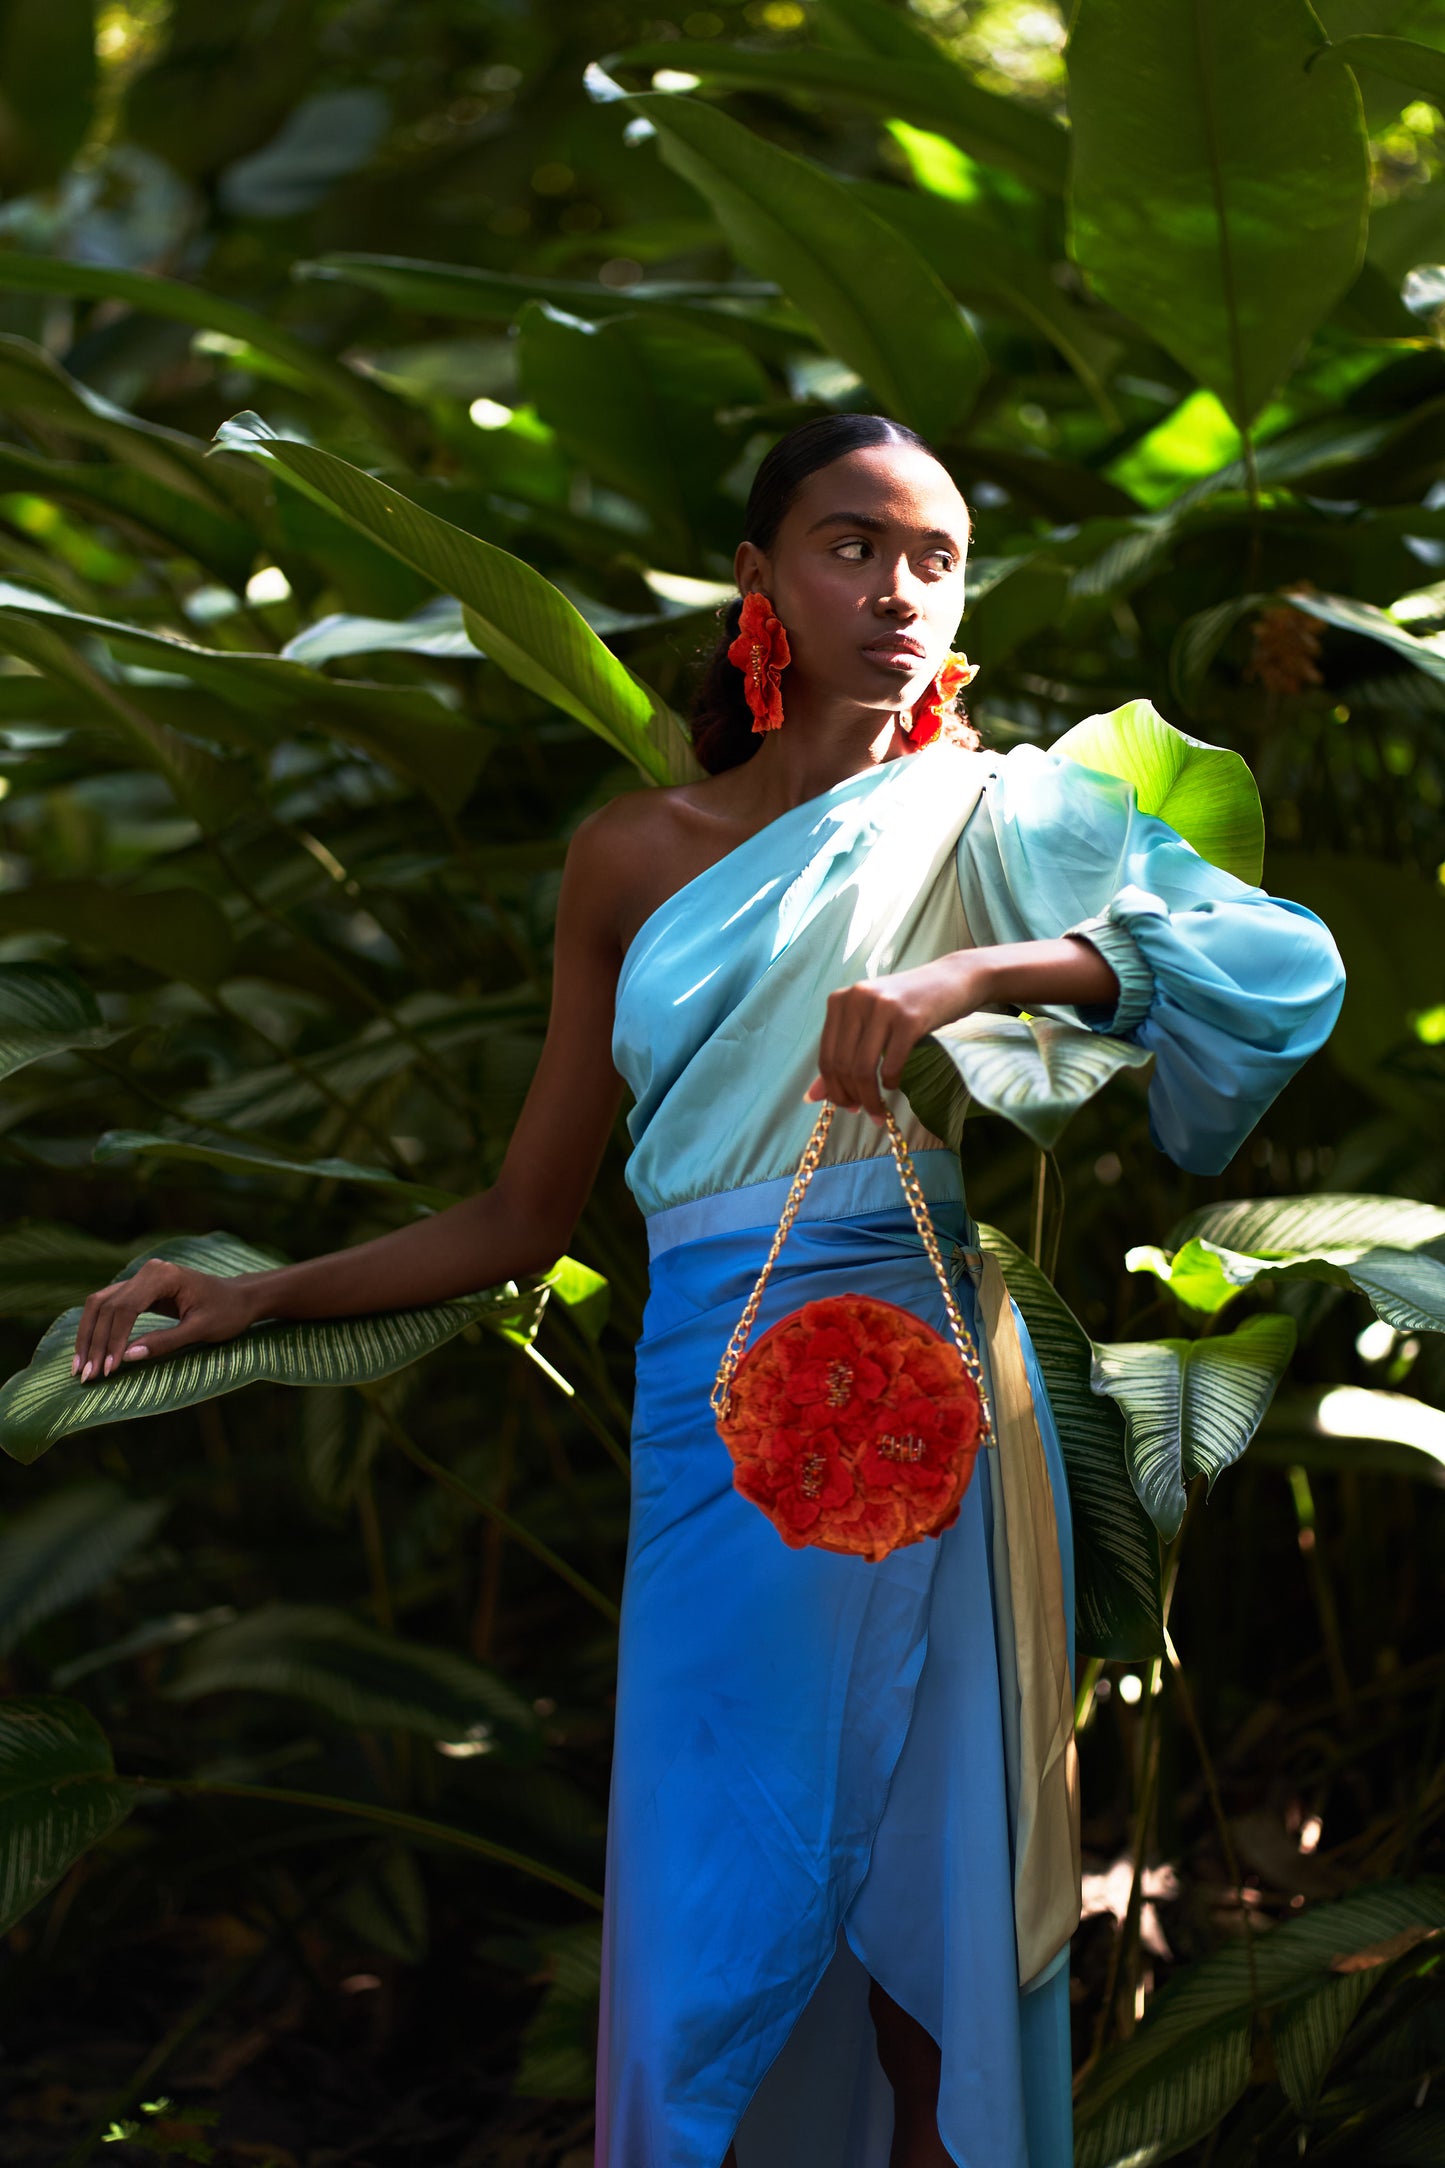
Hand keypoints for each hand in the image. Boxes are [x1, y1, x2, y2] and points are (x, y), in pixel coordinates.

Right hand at [71, 1258, 261, 1383]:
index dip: (113, 1340)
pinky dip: (96, 1329)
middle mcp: (148, 1272)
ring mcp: (141, 1278)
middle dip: (95, 1343)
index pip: (126, 1308)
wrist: (240, 1298)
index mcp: (164, 1276)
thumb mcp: (201, 1330)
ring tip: (79, 1368)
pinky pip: (109, 1307)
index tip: (107, 1370)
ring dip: (88, 1336)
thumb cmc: (227, 1313)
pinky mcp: (138, 1290)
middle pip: (107, 1307)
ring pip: (101, 1305)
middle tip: (86, 1376)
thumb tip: (127, 1357)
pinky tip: (89, 1353)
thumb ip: (165, 1342)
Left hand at [803, 952, 994, 1123]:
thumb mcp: (870, 1023)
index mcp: (840, 1000)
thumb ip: (841, 1055)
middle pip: (842, 1065)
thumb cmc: (908, 1004)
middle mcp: (857, 999)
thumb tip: (811, 1097)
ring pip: (863, 1069)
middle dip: (850, 1096)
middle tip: (862, 1112)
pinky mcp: (909, 1018)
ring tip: (877, 1111)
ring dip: (869, 1098)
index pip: (826, 1056)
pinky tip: (894, 1084)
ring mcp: (883, 1007)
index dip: (832, 1088)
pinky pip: (891, 1064)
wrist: (953, 979)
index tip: (846, 1105)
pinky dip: (890, 1082)